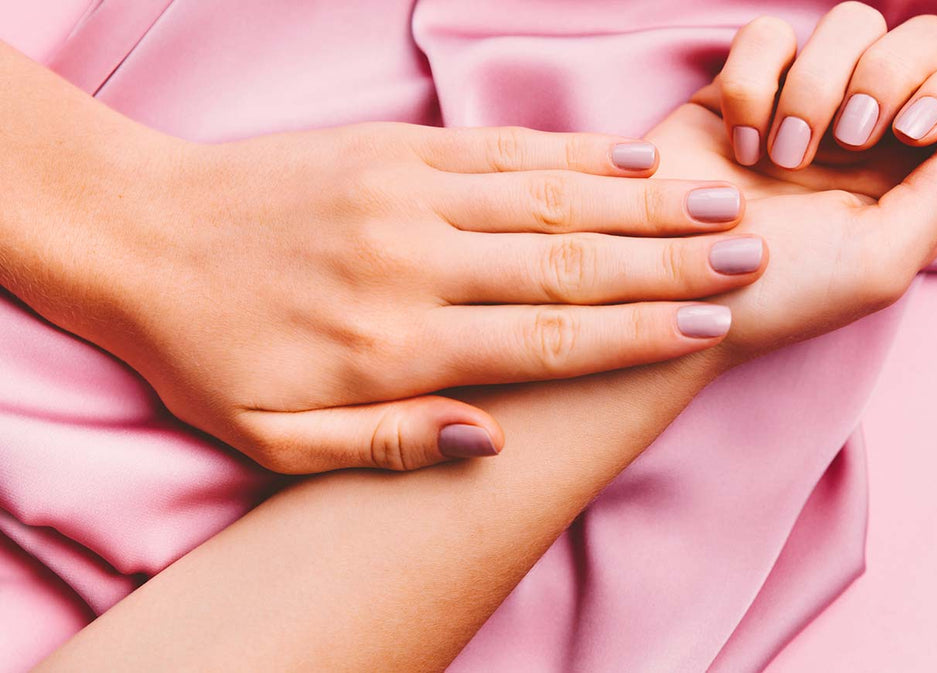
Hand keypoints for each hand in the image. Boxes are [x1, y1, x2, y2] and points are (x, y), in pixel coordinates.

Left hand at [0, 98, 767, 471]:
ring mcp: (408, 195)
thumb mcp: (271, 435)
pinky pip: (504, 149)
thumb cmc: (208, 349)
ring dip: (643, 203)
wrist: (135, 233)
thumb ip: (382, 445)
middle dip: (668, 263)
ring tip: (721, 205)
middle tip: (752, 258)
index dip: (637, 333)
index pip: (544, 338)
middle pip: (567, 261)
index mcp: (394, 343)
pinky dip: (577, 153)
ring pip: (550, 197)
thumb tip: (487, 442)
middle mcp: (414, 263)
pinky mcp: (397, 148)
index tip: (711, 328)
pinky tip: (638, 158)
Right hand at [642, 4, 936, 363]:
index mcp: (923, 170)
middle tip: (852, 137)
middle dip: (891, 72)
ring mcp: (812, 98)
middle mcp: (877, 126)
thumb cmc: (784, 295)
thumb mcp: (884, 260)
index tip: (913, 132)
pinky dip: (754, 82)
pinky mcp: (746, 85)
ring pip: (850, 21)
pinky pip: (767, 34)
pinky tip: (742, 143)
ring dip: (819, 84)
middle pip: (927, 34)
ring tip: (786, 156)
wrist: (675, 295)